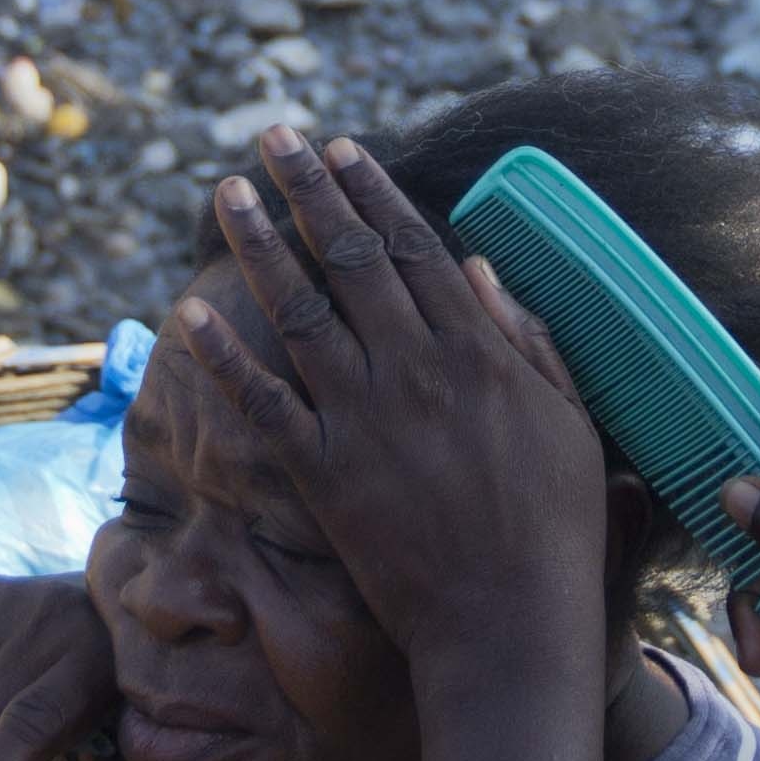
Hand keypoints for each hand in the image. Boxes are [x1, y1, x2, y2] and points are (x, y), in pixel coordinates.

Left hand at [163, 131, 615, 701]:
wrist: (507, 623)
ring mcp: (363, 420)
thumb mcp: (569, 421)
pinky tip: (190, 312)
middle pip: (349, 259)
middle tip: (272, 138)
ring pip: (298, 311)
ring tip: (226, 194)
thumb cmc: (553, 528)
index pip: (413, 247)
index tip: (340, 147)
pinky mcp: (323, 474)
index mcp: (477, 352)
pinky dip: (224, 356)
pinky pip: (261, 403)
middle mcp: (414, 370)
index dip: (371, 190)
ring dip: (258, 245)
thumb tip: (476, 266)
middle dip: (308, 190)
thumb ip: (526, 340)